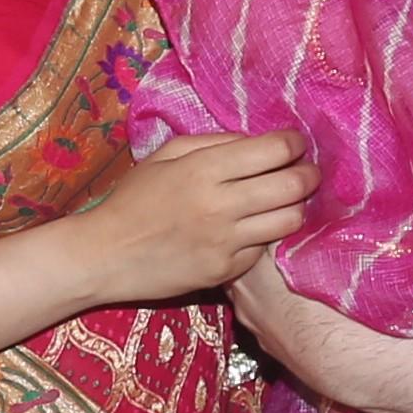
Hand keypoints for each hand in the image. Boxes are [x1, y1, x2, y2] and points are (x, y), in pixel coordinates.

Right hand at [77, 130, 317, 305]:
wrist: (104, 255)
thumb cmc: (132, 200)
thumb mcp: (164, 156)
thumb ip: (211, 142)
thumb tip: (255, 141)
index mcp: (203, 169)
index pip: (274, 151)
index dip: (294, 144)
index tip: (295, 144)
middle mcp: (219, 204)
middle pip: (291, 186)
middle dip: (308, 175)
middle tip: (307, 172)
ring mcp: (224, 241)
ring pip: (289, 221)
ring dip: (296, 207)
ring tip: (288, 201)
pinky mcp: (224, 271)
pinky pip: (263, 249)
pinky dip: (266, 236)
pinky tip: (257, 228)